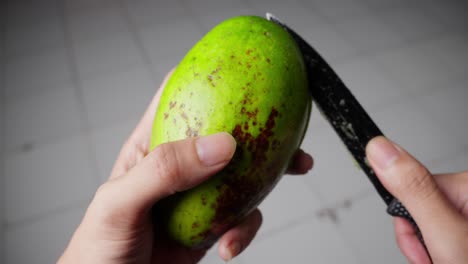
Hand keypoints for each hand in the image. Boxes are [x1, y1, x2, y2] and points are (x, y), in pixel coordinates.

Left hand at [58, 70, 313, 263]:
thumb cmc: (99, 248)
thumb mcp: (120, 203)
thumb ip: (163, 171)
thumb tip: (221, 144)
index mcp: (153, 147)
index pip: (178, 98)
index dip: (205, 74)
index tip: (239, 64)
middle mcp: (181, 168)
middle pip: (226, 133)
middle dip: (260, 123)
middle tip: (289, 115)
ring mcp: (200, 197)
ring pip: (245, 174)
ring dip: (271, 173)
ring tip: (293, 170)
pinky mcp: (212, 226)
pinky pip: (243, 218)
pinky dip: (246, 229)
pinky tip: (230, 244)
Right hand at [366, 136, 467, 263]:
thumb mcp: (444, 234)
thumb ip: (412, 190)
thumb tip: (381, 149)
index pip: (413, 186)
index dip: (409, 220)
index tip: (422, 241)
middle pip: (418, 207)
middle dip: (420, 239)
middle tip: (437, 258)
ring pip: (426, 225)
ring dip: (428, 250)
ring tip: (446, 262)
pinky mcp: (465, 226)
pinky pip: (438, 234)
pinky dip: (438, 253)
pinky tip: (450, 260)